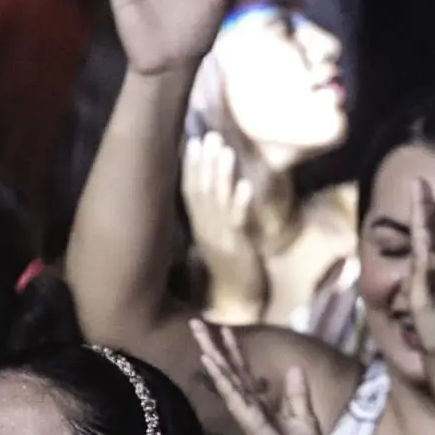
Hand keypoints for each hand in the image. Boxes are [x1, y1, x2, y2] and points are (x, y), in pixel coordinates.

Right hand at [182, 134, 265, 323]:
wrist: (238, 298)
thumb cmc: (230, 263)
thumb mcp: (216, 235)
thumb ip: (211, 213)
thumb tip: (210, 186)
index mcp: (198, 225)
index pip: (189, 191)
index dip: (190, 166)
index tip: (192, 140)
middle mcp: (204, 229)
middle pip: (201, 191)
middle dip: (204, 162)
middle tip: (209, 136)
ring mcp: (219, 237)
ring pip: (217, 202)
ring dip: (221, 176)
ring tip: (225, 151)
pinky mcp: (237, 247)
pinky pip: (237, 222)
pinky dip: (240, 203)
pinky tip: (245, 186)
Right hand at [192, 320, 323, 434]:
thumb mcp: (305, 420)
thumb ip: (296, 394)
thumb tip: (294, 367)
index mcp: (261, 405)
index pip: (243, 372)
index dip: (234, 350)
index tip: (224, 329)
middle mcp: (248, 406)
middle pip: (228, 370)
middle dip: (212, 346)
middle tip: (195, 322)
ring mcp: (246, 413)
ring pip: (226, 377)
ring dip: (212, 353)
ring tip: (199, 332)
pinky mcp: (249, 421)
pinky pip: (232, 394)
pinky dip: (221, 377)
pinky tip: (209, 361)